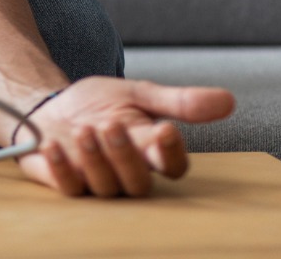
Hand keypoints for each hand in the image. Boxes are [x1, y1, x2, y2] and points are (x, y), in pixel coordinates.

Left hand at [15, 76, 234, 196]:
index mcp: (150, 152)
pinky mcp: (66, 182)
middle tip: (111, 125)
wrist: (51, 103)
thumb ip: (177, 101)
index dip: (171, 152)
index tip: (164, 129)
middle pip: (138, 181)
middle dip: (125, 155)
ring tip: (84, 130)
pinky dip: (60, 168)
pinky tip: (52, 145)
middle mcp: (127, 173)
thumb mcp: (136, 93)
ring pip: (106, 186)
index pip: (172, 165)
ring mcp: (96, 180)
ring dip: (94, 159)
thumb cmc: (99, 103)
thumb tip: (229, 100)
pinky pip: (68, 186)